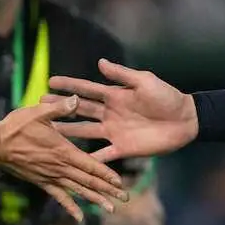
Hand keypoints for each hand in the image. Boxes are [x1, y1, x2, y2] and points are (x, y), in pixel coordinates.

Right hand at [0, 96, 126, 221]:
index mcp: (64, 152)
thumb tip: (78, 99)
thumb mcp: (38, 113)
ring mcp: (51, 176)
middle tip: (125, 199)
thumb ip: (60, 108)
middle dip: (108, 190)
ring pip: (78, 191)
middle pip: (88, 181)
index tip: (121, 183)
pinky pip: (59, 196)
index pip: (90, 165)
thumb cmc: (16, 127)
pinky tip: (80, 218)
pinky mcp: (42, 182)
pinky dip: (70, 207)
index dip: (106, 174)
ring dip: (95, 200)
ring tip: (111, 209)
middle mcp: (60, 167)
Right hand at [45, 58, 197, 163]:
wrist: (186, 120)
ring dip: (67, 131)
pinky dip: (88, 160)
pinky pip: (102, 155)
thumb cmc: (168, 97)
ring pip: (84, 131)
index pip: (87, 89)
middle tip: (38, 106)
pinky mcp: (123, 147)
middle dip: (60, 108)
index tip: (49, 81)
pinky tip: (71, 162)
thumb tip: (99, 62)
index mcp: (115, 95)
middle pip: (80, 110)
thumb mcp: (146, 82)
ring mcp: (114, 131)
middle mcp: (110, 113)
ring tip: (47, 131)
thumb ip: (122, 75)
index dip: (70, 85)